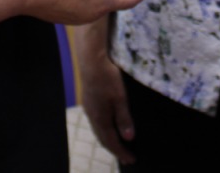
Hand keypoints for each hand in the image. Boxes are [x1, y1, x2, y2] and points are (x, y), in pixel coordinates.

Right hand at [77, 21, 136, 163]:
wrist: (91, 60)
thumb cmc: (107, 78)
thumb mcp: (120, 98)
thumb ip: (124, 118)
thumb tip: (129, 138)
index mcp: (100, 118)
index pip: (111, 141)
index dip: (121, 152)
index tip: (131, 160)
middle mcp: (92, 115)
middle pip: (103, 138)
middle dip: (114, 149)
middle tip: (125, 157)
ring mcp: (89, 107)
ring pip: (98, 130)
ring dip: (108, 139)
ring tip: (118, 144)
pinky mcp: (89, 100)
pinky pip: (96, 121)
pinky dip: (104, 129)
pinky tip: (108, 125)